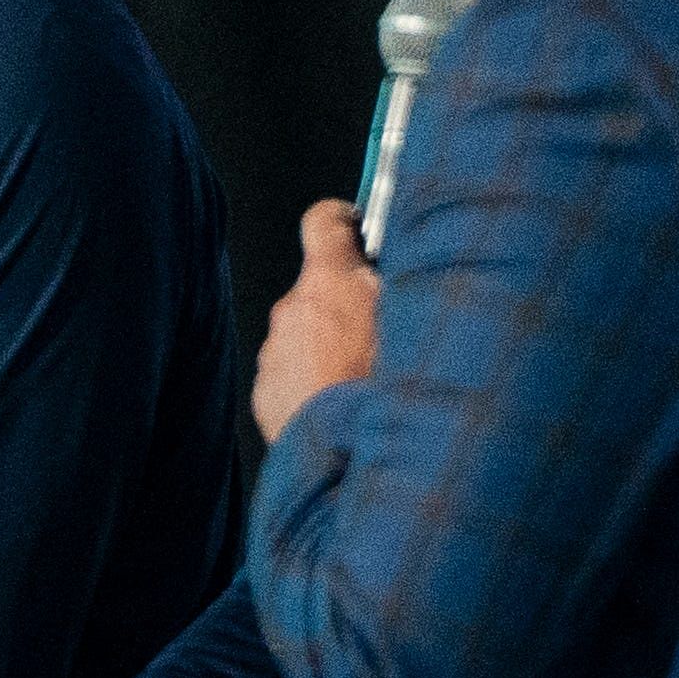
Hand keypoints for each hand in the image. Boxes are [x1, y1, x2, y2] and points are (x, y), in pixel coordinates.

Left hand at [252, 200, 380, 443]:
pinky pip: (293, 373)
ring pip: (307, 334)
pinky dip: (315, 382)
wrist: (342, 456)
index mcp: (329, 281)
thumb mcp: (412, 321)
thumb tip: (398, 265)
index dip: (343, 222)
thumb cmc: (380, 390)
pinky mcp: (266, 390)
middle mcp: (292, 309)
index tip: (356, 230)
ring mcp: (275, 351)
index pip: (324, 221)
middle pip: (320, 287)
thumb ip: (399, 282)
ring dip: (331, 346)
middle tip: (383, 330)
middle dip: (347, 301)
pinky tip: (344, 403)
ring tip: (366, 378)